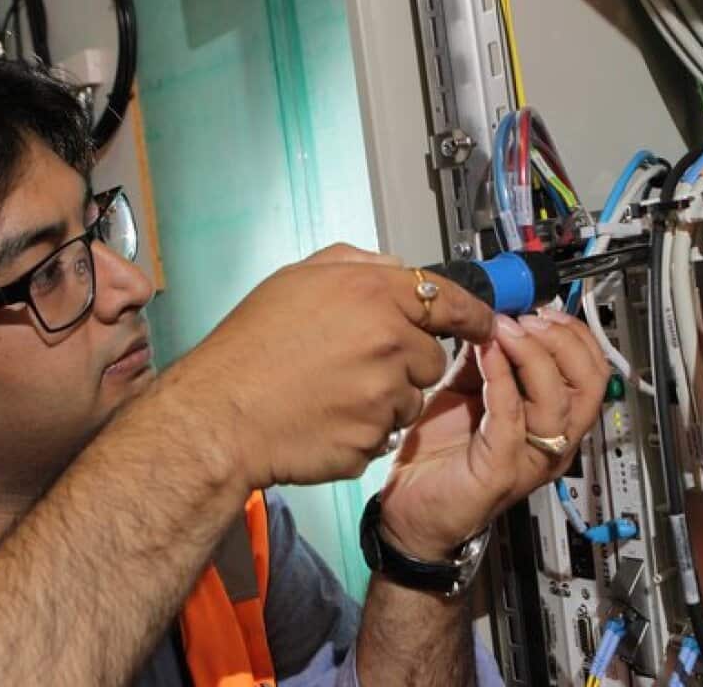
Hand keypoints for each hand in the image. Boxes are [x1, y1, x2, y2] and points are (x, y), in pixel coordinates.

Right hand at [150, 244, 494, 489]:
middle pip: (430, 357)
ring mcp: (385, 394)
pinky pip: (384, 434)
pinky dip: (362, 430)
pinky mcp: (375, 438)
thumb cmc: (248, 349)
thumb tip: (392, 267)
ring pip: (410, 399)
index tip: (483, 324)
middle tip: (352, 364)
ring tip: (331, 392)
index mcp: (373, 292)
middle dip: (404, 362)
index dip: (472, 315)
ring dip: (383, 399)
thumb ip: (353, 263)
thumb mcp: (294, 279)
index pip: (452, 300)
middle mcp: (389, 340)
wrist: (219, 416)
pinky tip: (324, 419)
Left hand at [378, 308, 608, 559]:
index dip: (572, 334)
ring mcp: (530, 459)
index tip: (541, 308)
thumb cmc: (440, 458)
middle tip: (526, 318)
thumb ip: (486, 359)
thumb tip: (491, 316)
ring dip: (532, 355)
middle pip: (589, 384)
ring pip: (558, 400)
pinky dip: (501, 378)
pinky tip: (486, 353)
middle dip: (561, 340)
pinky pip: (512, 417)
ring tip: (504, 330)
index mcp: (552, 421)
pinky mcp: (500, 471)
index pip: (592, 371)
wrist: (409, 509)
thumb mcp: (467, 391)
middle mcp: (552, 442)